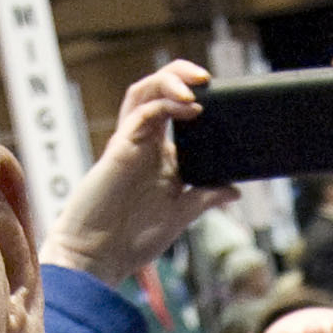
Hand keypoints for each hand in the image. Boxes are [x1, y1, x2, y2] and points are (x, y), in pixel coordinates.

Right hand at [38, 61, 239, 286]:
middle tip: (208, 77)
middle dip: (181, 75)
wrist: (97, 258)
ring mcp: (130, 144)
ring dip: (171, 80)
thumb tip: (234, 190)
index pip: (175, 111)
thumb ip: (205, 196)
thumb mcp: (181, 214)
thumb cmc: (131, 240)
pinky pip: (141, 114)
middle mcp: (143, 144)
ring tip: (197, 83)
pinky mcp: (119, 149)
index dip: (196, 97)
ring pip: (145, 92)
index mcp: (158, 156)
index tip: (224, 99)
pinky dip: (165, 104)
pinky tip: (188, 107)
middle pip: (157, 91)